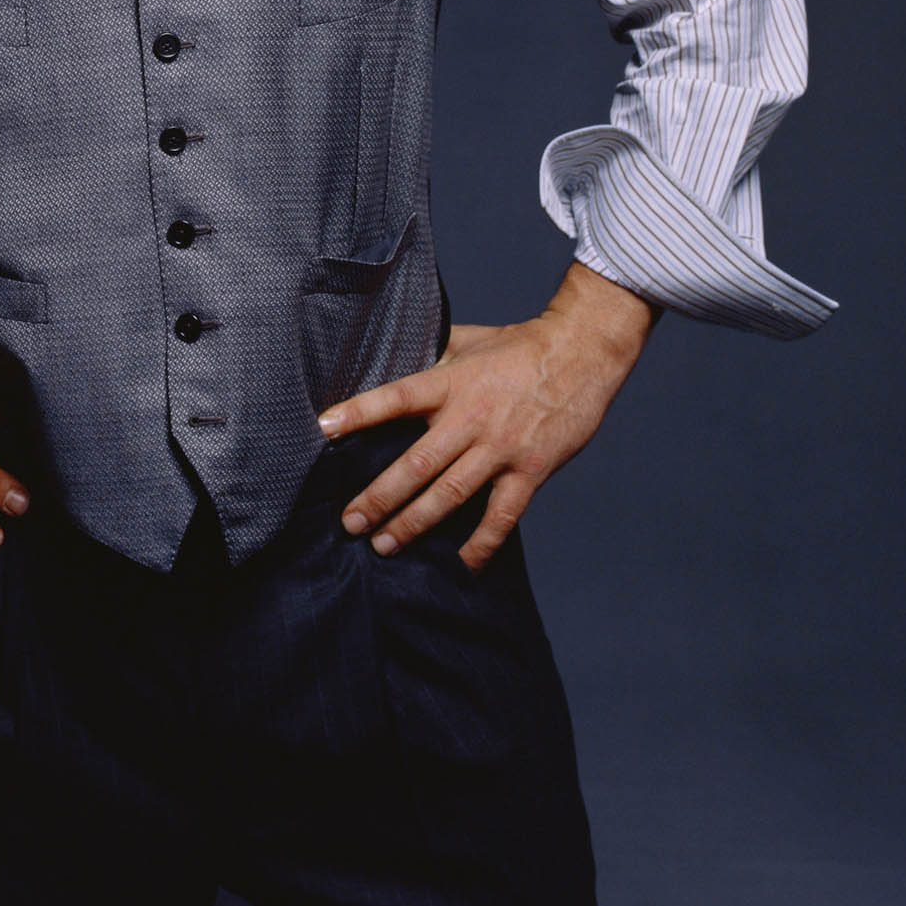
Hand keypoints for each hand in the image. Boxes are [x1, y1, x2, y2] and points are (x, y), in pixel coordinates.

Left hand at [317, 260, 657, 571]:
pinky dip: (481, 544)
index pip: (395, 398)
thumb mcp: (467, 341)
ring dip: (414, 523)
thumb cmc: (519, 346)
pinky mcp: (531, 470)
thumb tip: (388, 358)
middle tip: (349, 523)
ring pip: (450, 494)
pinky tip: (461, 564)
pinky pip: (502, 516)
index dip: (358, 413)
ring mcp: (501, 448)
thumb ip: (430, 357)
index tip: (322, 429)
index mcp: (451, 382)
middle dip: (379, 497)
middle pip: (416, 464)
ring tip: (383, 545)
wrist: (582, 353)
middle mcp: (471, 418)